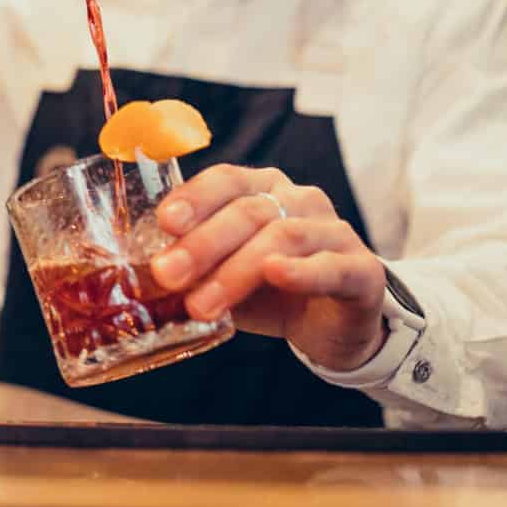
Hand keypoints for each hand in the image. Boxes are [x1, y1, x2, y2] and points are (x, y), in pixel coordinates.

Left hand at [149, 164, 387, 371]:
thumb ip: (193, 268)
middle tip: (166, 274)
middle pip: (247, 211)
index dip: (194, 197)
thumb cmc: (269, 292)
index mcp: (263, 190)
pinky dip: (301, 270)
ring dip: (235, 270)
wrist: (331, 326)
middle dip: (201, 244)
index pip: (226, 180)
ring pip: (282, 237)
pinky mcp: (362, 271)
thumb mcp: (223, 275)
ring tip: (202, 304)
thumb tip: (144, 273)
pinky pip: (330, 266)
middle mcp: (300, 201)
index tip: (164, 222)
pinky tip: (275, 275)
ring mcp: (334, 232)